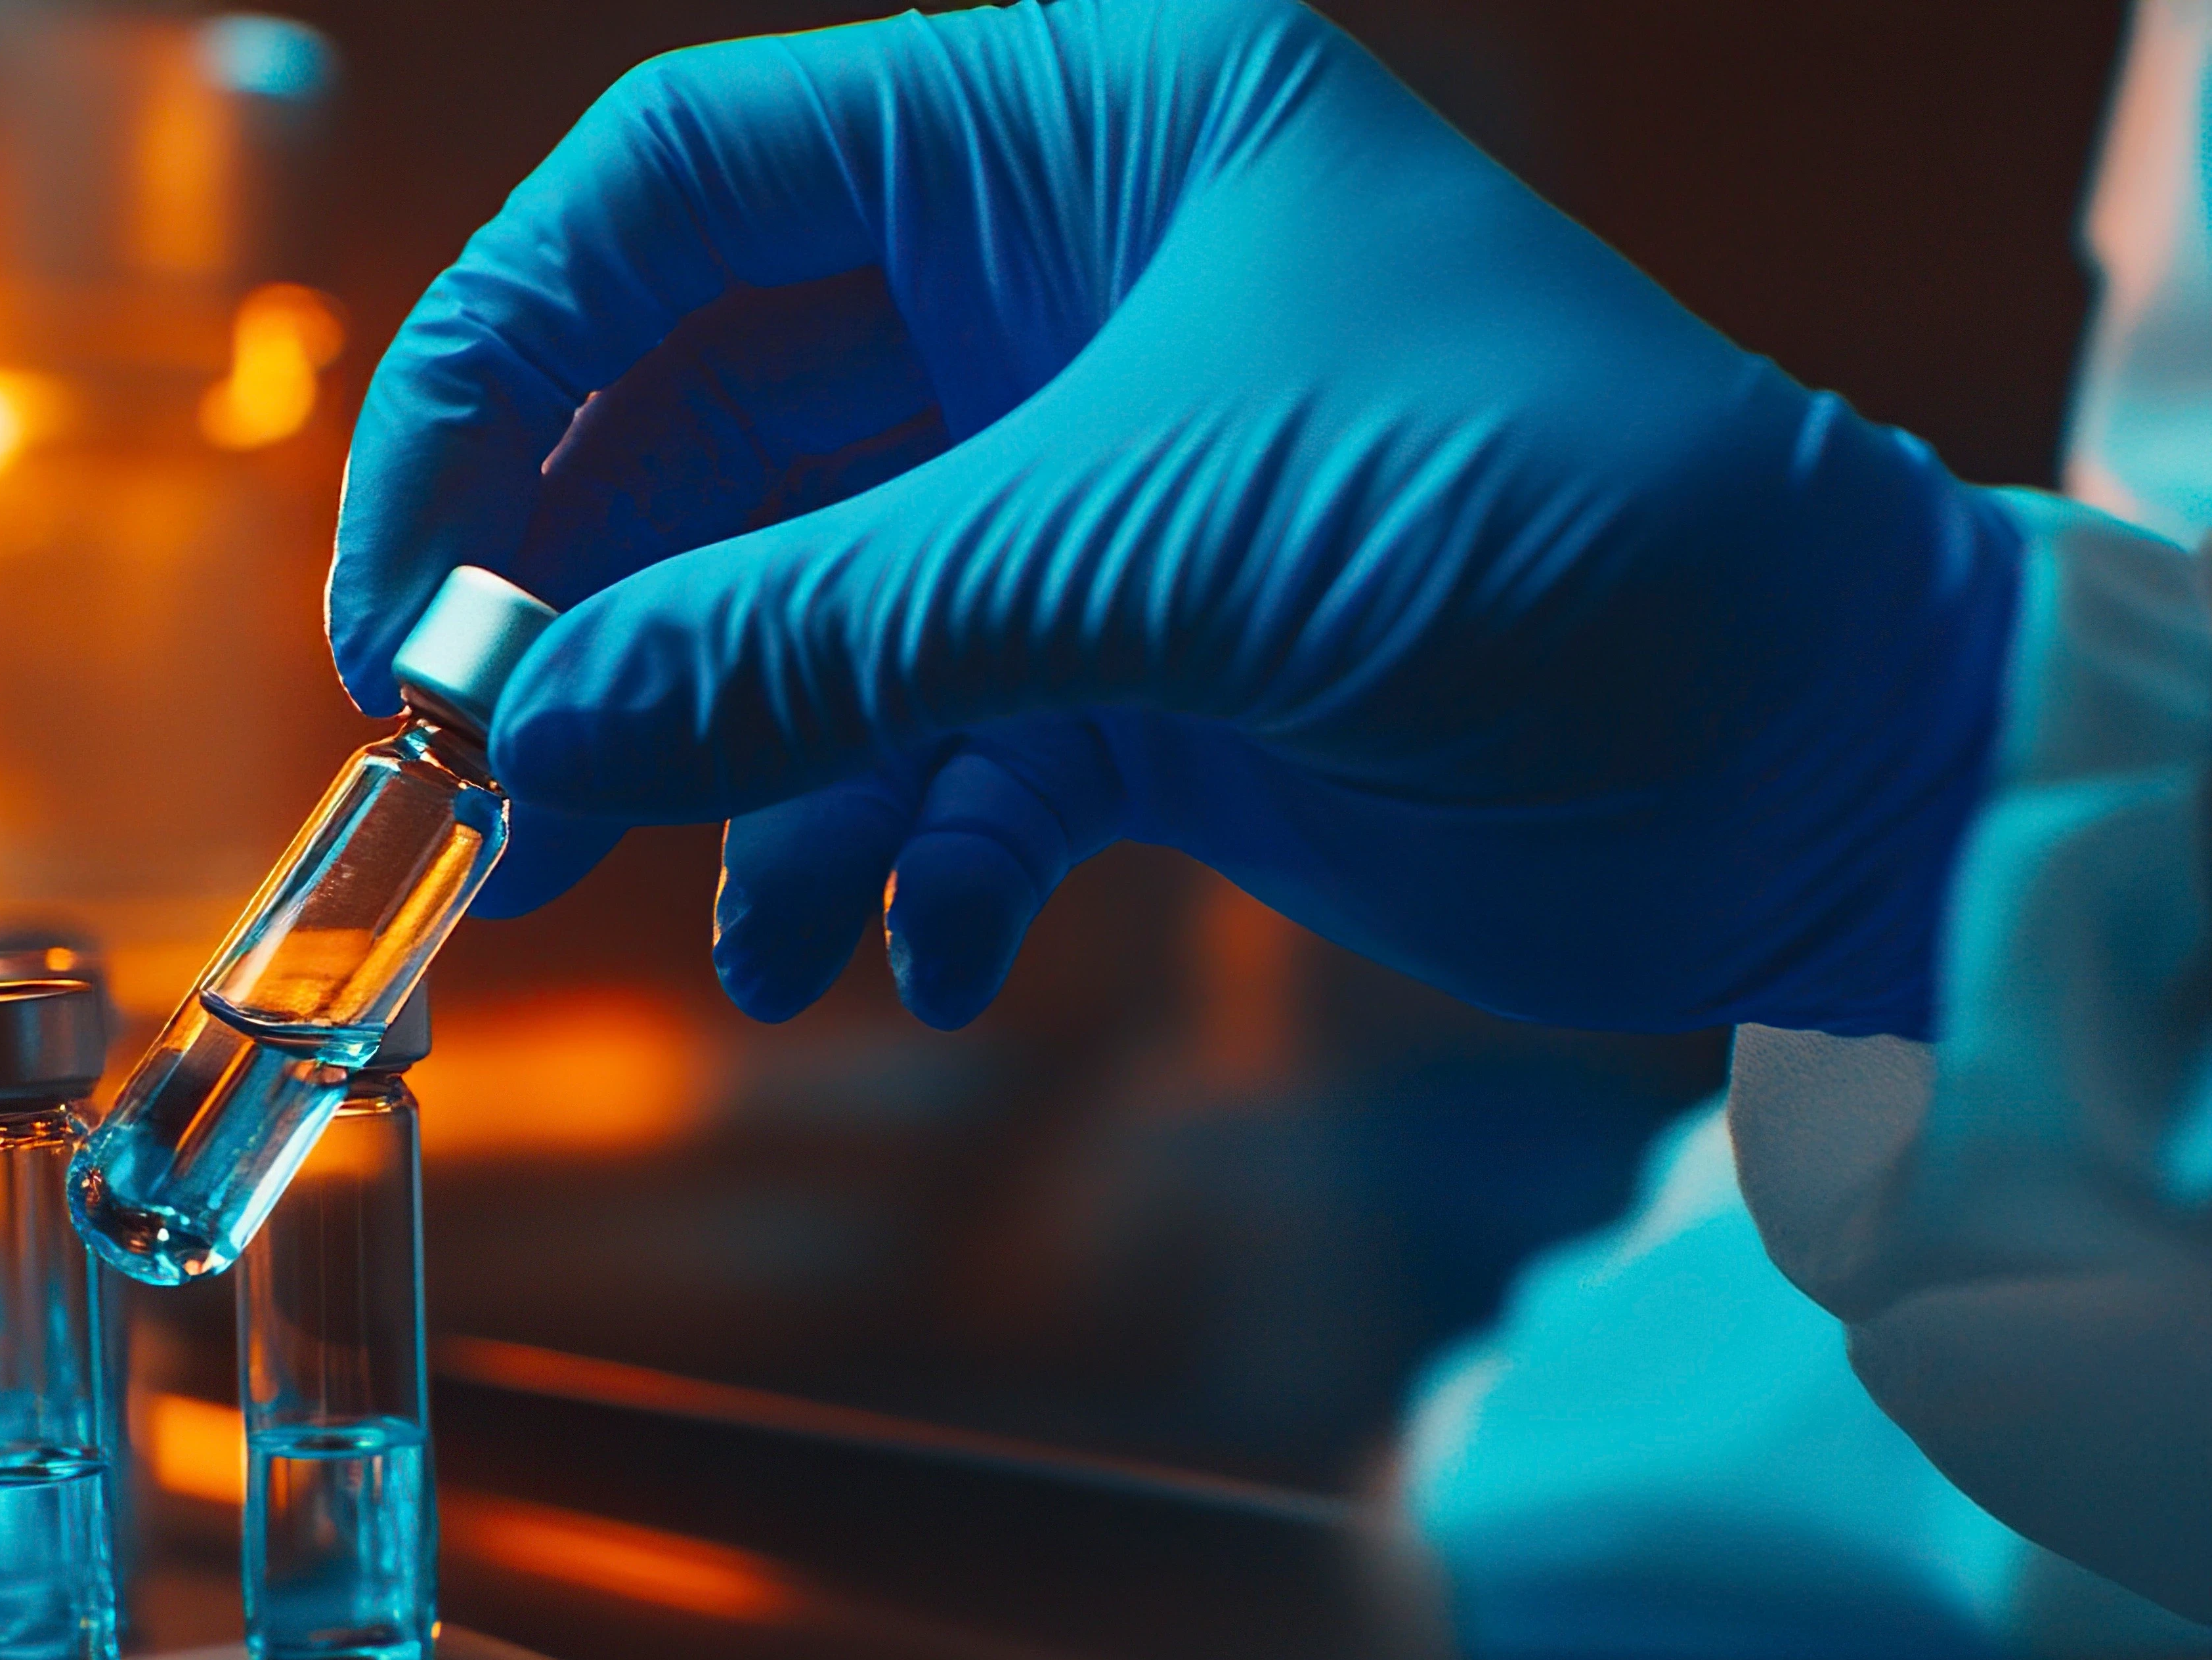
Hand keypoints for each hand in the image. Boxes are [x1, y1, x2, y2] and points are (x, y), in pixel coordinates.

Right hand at [327, 0, 2019, 1035]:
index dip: (499, 368)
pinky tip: (893, 956)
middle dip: (591, 617)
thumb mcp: (1144, 551)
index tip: (408, 578)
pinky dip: (880, 868)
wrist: (1818, 757)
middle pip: (699, 430)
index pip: (669, 195)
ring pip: (790, 619)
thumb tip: (534, 726)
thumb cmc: (1549, 529)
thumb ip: (813, 631)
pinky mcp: (1125, 674)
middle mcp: (1042, 296)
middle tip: (488, 782)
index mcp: (1054, 137)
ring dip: (715, 777)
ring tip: (687, 920)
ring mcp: (1075, 494)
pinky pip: (920, 763)